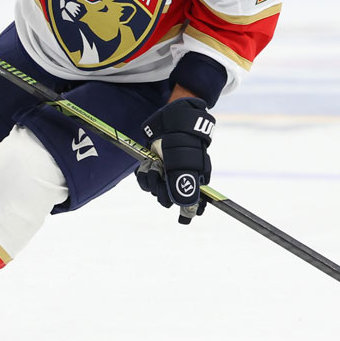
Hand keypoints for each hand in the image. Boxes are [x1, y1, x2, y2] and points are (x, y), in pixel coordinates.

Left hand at [137, 97, 213, 215]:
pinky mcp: (154, 167)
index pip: (194, 205)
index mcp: (195, 181)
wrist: (170, 121)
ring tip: (154, 164)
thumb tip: (188, 210)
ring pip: (155, 190)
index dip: (188, 212)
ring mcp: (167, 174)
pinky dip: (144, 175)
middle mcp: (181, 180)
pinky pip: (146, 181)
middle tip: (161, 173)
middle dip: (161, 189)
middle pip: (169, 199)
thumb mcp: (185, 164)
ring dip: (151, 179)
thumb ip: (186, 186)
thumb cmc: (183, 142)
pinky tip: (147, 164)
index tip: (183, 219)